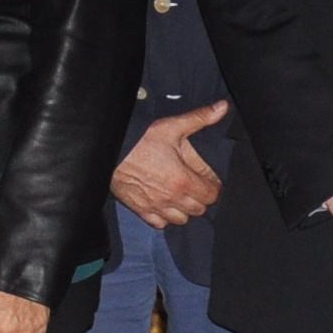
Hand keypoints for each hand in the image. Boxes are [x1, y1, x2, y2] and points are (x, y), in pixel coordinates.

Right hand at [109, 101, 228, 228]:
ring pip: (181, 219)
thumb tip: (222, 108)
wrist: (109, 150)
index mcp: (183, 180)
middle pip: (199, 209)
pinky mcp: (140, 210)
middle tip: (194, 183)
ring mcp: (156, 206)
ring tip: (180, 194)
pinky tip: (163, 203)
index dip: (213, 186)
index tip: (208, 179)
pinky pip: (160, 224)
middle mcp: (172, 198)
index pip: (212, 195)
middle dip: (201, 197)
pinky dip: (164, 217)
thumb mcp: (171, 126)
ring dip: (184, 209)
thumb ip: (200, 119)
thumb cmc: (140, 139)